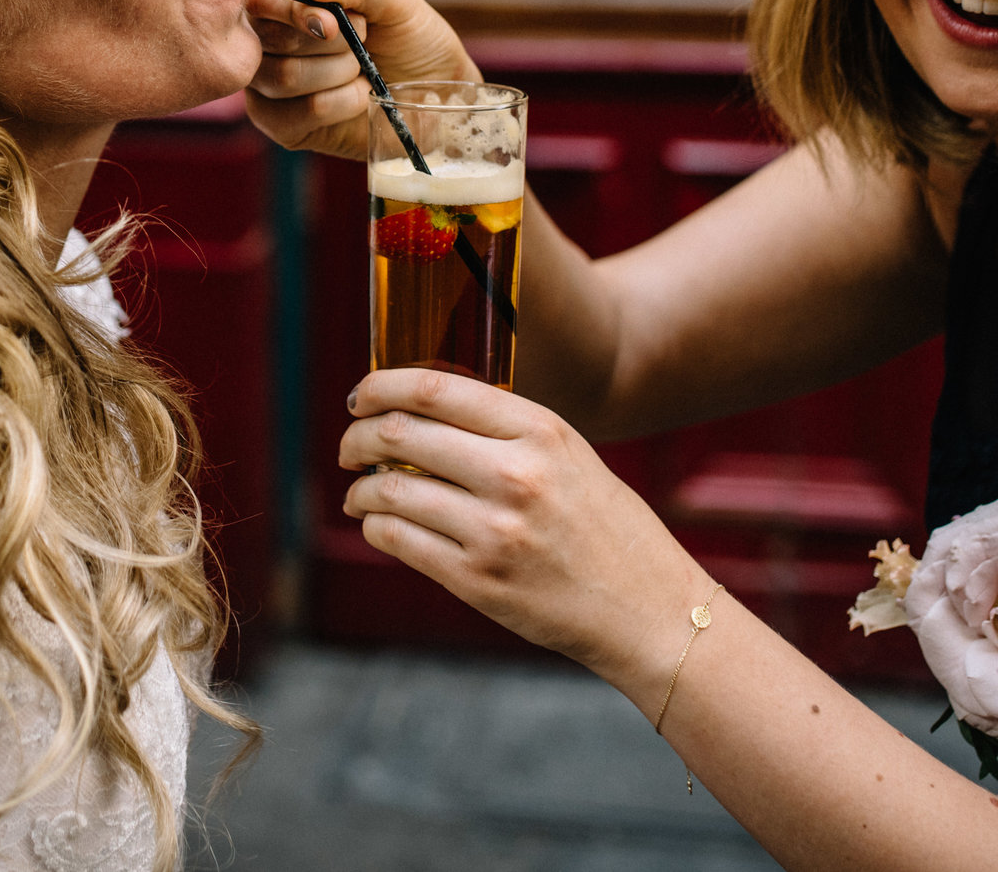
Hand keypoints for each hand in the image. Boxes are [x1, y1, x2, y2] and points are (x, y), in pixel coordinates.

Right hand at [241, 0, 478, 161]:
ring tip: (361, 68)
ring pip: (283, 77)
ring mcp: (267, 80)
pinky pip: (298, 114)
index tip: (333, 23)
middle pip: (268, 39)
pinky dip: (341, 103)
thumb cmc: (410, 36)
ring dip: (339, 72)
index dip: (292, 11)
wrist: (434, 91)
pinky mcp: (279, 123)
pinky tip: (358, 95)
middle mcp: (265, 32)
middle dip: (331, 42)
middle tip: (362, 41)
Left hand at [339, 369, 706, 701]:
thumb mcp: (570, 456)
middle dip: (357, 438)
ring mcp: (494, 532)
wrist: (649, 611)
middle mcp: (515, 476)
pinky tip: (380, 527)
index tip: (361, 396)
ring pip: (389, 492)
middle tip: (349, 447)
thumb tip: (418, 415)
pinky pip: (399, 542)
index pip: (433, 390)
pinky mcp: (478, 581)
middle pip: (399, 435)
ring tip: (359, 495)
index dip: (381, 387)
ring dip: (361, 491)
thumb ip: (505, 431)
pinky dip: (376, 529)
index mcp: (541, 431)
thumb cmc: (607, 529)